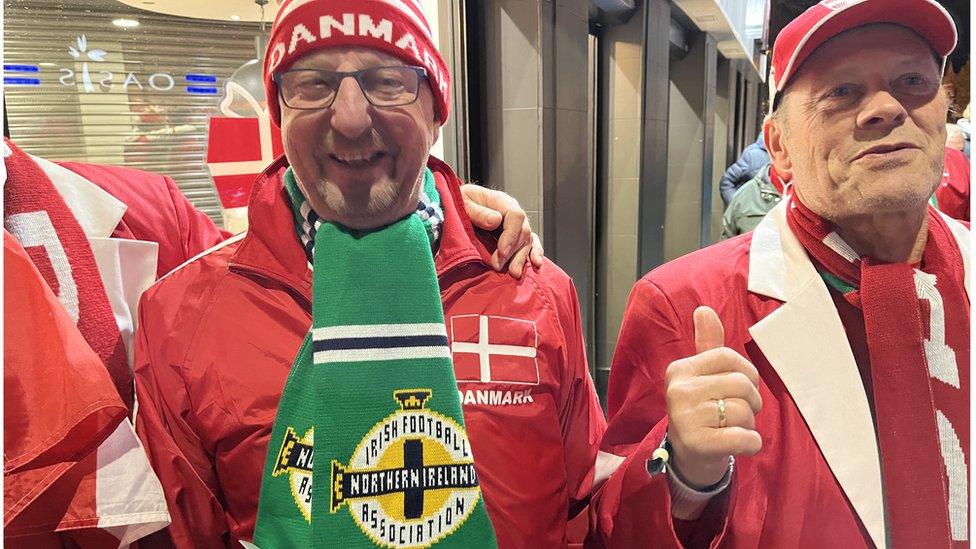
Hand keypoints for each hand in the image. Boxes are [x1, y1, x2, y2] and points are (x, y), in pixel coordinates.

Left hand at [459, 184, 543, 277]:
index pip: (516, 216)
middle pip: (523, 231)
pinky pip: (530, 243)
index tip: (501, 252)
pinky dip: (534, 253)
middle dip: (512, 252)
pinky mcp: (516, 235)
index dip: (511, 235)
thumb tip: (496, 220)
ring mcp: (516, 224)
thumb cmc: (459, 202)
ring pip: (527, 241)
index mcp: (501, 201)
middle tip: (498, 267)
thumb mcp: (463, 202)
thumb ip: (478, 212)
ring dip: (521, 258)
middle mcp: (513, 212)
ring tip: (514, 273)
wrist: (458, 204)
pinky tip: (536, 263)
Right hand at [665, 306, 762, 488]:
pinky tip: (742, 444)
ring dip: (749, 423)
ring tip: (734, 428)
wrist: (689, 456)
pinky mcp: (698, 444)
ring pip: (744, 411)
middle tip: (740, 412)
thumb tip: (703, 309)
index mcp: (680, 370)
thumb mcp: (702, 375)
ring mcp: (685, 419)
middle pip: (740, 384)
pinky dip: (752, 443)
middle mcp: (678, 392)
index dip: (746, 371)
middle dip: (751, 400)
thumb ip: (707, 344)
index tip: (743, 386)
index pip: (727, 356)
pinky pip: (743, 437)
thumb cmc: (702, 409)